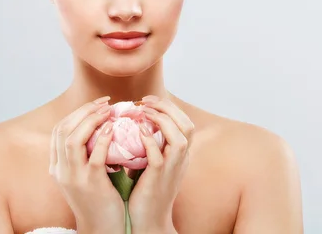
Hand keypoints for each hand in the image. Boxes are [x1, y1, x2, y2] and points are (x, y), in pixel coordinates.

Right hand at [50, 96, 124, 233]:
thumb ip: (86, 153)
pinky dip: (102, 139)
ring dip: (91, 120)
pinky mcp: (90, 184)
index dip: (76, 113)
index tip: (96, 104)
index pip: (59, 130)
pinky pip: (94, 156)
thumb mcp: (85, 175)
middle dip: (84, 111)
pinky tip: (113, 129)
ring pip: (73, 140)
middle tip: (105, 103)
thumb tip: (100, 126)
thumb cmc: (99, 199)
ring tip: (109, 111)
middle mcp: (61, 170)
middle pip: (63, 130)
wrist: (103, 228)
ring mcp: (74, 178)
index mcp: (57, 167)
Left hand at [128, 96, 194, 233]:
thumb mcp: (152, 164)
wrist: (148, 220)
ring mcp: (172, 169)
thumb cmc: (146, 191)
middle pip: (187, 125)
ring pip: (179, 137)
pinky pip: (159, 156)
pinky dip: (149, 139)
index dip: (169, 107)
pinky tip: (137, 129)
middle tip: (144, 101)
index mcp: (181, 154)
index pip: (185, 122)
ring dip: (161, 120)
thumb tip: (133, 122)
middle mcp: (181, 159)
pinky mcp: (159, 179)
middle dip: (167, 108)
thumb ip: (150, 144)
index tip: (147, 100)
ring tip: (142, 111)